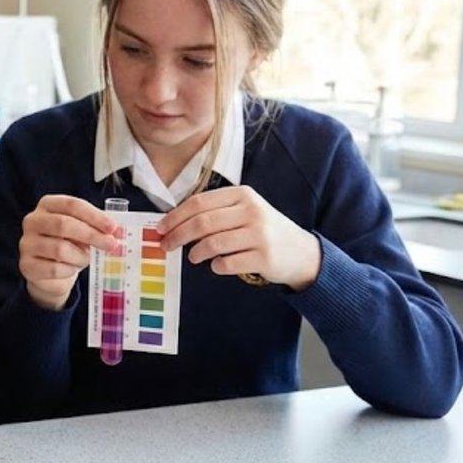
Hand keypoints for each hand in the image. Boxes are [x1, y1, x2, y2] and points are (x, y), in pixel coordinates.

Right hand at [18, 195, 121, 309]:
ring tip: (86, 259)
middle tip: (111, 244)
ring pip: (60, 249)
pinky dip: (69, 271)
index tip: (112, 227)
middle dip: (91, 235)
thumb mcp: (82, 231)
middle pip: (63, 224)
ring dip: (80, 256)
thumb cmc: (69, 245)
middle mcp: (32, 221)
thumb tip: (119, 232)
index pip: (71, 205)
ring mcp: (27, 243)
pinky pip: (54, 269)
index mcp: (47, 205)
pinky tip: (72, 269)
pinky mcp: (26, 265)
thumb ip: (98, 227)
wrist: (50, 274)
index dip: (94, 215)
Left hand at [156, 185, 321, 290]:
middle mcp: (251, 211)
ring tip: (194, 257)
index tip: (160, 228)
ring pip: (212, 244)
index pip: (198, 203)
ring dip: (196, 253)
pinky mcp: (264, 258)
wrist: (301, 252)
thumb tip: (174, 224)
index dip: (175, 217)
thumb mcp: (244, 212)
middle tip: (165, 245)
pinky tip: (218, 265)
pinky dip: (216, 266)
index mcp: (242, 195)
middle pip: (201, 223)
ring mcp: (259, 235)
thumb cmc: (263, 231)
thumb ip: (214, 213)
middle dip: (177, 236)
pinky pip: (227, 264)